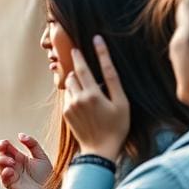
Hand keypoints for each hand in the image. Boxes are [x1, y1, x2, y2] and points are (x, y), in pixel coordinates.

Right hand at [0, 134, 51, 188]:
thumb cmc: (46, 175)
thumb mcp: (41, 156)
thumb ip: (32, 144)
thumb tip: (19, 135)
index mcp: (18, 157)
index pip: (6, 147)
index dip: (3, 143)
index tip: (5, 143)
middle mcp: (13, 165)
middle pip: (0, 154)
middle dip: (0, 149)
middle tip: (4, 147)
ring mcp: (10, 175)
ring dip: (3, 160)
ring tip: (13, 162)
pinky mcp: (10, 184)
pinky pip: (2, 178)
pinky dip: (4, 172)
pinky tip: (11, 171)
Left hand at [63, 36, 128, 161]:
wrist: (100, 150)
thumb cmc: (116, 127)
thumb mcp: (122, 104)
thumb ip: (113, 83)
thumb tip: (106, 66)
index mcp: (93, 95)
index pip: (88, 68)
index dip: (93, 52)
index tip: (94, 38)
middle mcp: (79, 98)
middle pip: (74, 72)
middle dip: (77, 62)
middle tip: (78, 52)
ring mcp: (70, 106)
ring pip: (70, 83)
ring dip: (76, 79)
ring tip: (86, 82)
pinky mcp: (66, 113)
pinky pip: (68, 95)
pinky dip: (74, 92)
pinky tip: (84, 99)